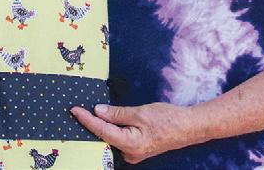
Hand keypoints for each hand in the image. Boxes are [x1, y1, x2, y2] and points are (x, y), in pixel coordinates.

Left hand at [70, 102, 198, 164]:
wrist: (188, 127)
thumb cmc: (168, 119)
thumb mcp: (140, 112)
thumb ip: (117, 113)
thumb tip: (98, 111)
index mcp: (129, 144)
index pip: (101, 130)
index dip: (86, 119)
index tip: (74, 110)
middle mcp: (129, 153)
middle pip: (104, 137)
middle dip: (91, 124)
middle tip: (77, 110)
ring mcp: (133, 153)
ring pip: (112, 138)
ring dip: (102, 126)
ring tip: (88, 113)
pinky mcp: (137, 149)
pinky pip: (119, 139)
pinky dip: (112, 129)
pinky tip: (106, 120)